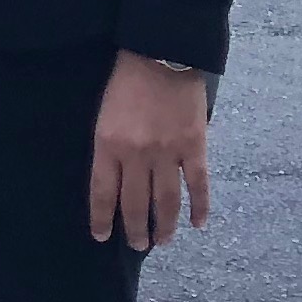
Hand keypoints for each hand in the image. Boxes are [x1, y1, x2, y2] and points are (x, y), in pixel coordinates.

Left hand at [90, 51, 211, 247]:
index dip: (102, 218)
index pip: (103, 192)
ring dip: (165, 225)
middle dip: (136, 229)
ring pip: (166, 200)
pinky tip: (198, 224)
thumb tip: (116, 179)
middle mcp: (137, 154)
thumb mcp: (104, 115)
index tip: (102, 237)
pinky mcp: (194, 147)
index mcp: (108, 145)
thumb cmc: (126, 82)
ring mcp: (168, 152)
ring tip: (162, 242)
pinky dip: (199, 207)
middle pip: (136, 202)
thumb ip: (109, 147)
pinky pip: (198, 184)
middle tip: (138, 245)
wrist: (161, 56)